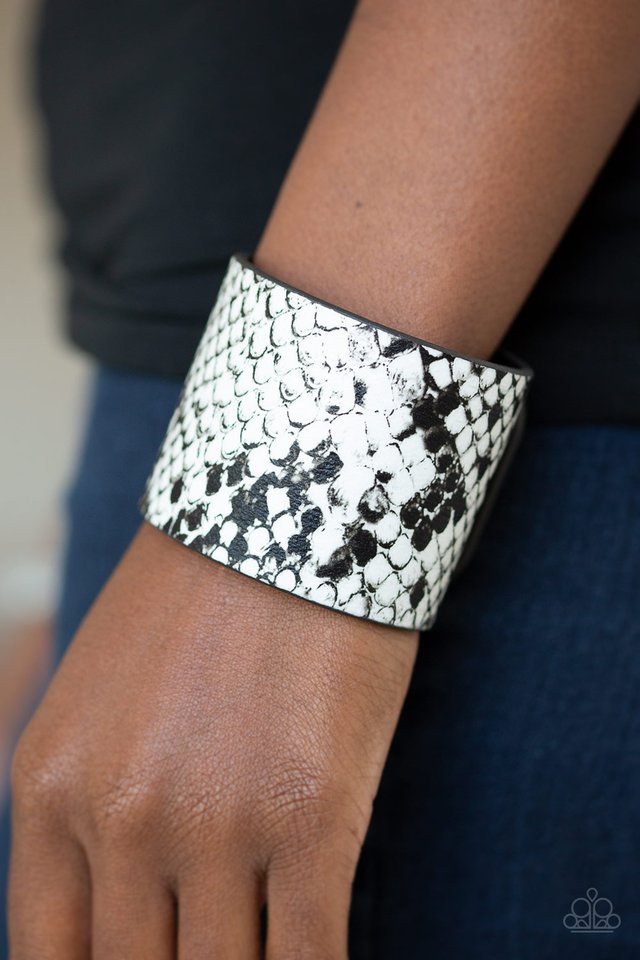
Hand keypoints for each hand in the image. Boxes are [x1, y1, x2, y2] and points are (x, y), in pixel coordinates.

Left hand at [9, 522, 417, 958]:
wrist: (289, 509)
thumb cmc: (204, 603)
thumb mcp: (104, 700)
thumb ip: (93, 808)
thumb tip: (126, 912)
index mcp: (51, 785)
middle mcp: (118, 814)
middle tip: (212, 946)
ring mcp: (213, 820)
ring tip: (264, 948)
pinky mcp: (310, 814)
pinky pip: (308, 956)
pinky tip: (315, 957)